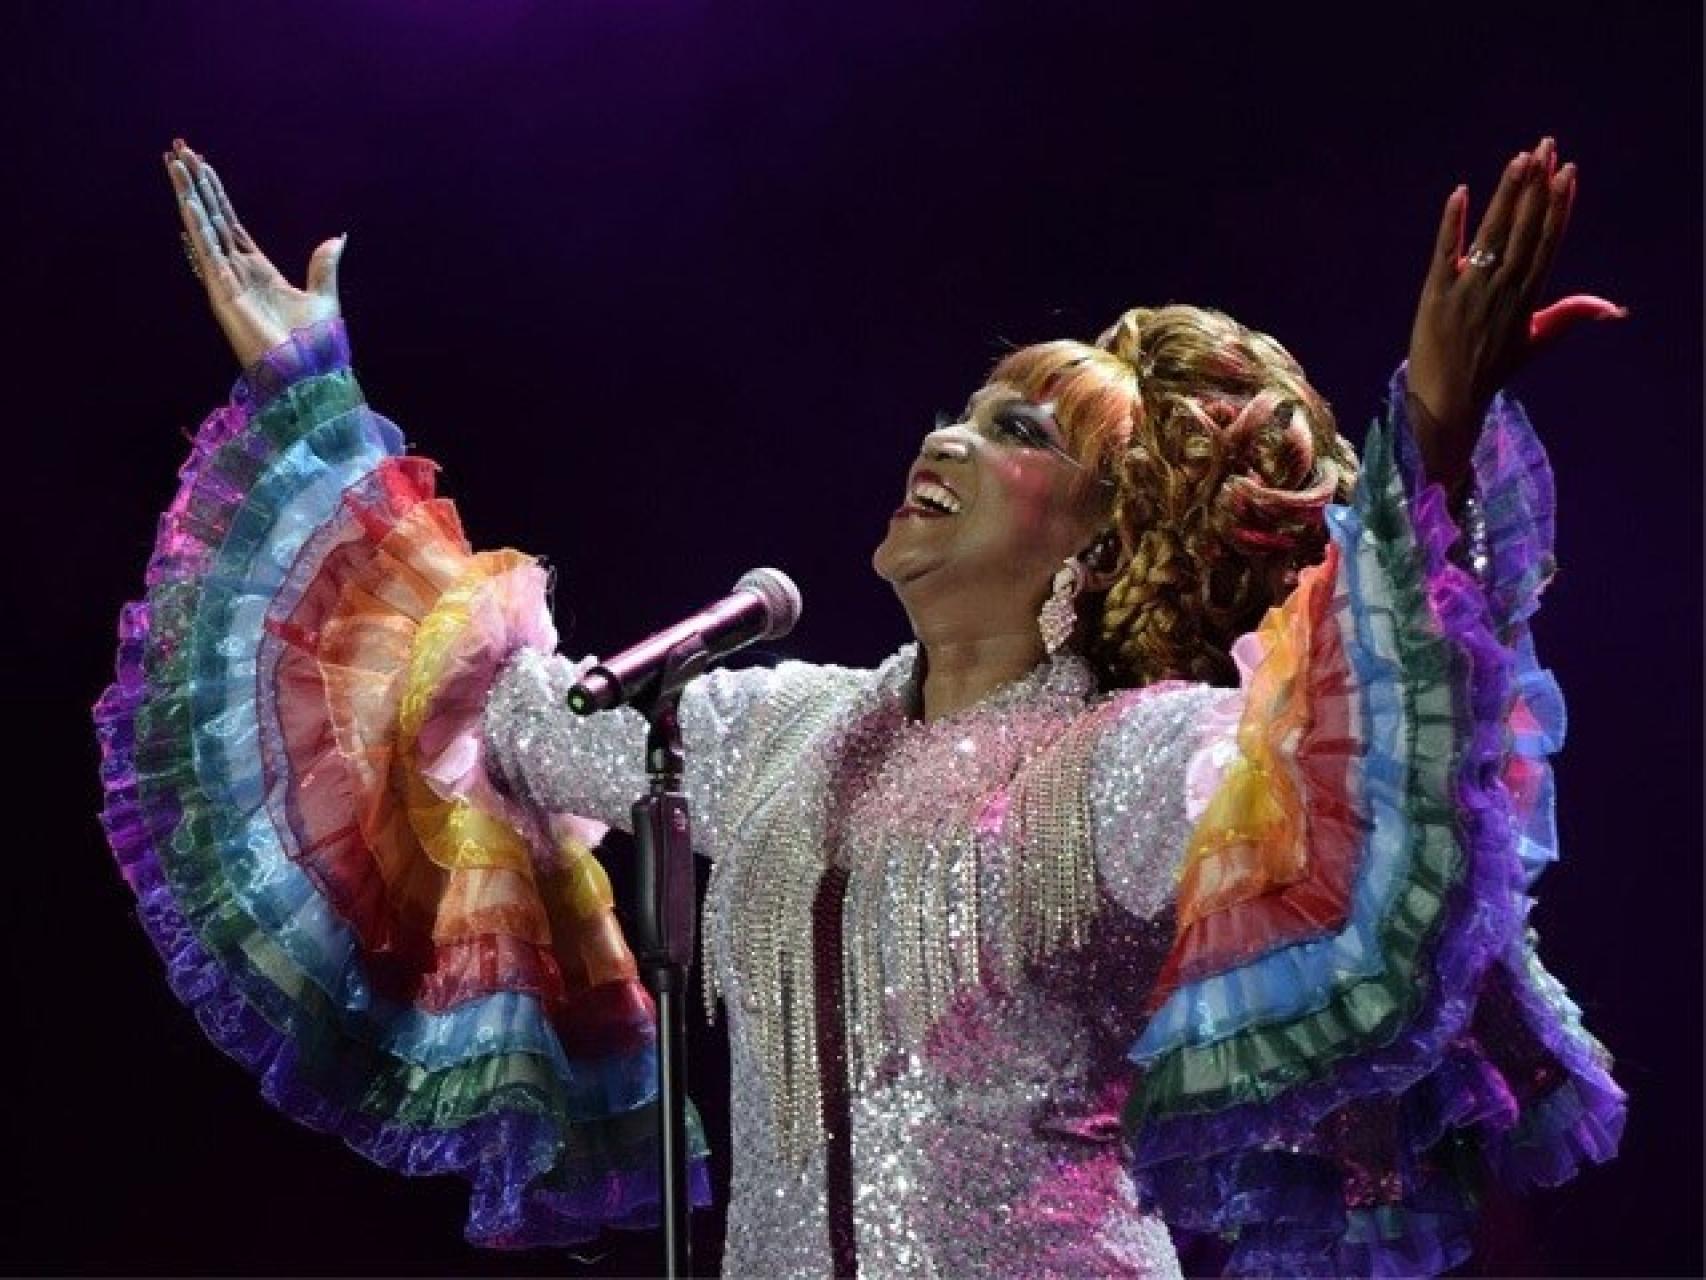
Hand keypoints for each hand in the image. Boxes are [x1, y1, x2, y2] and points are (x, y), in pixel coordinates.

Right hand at [166, 138, 345, 368]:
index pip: (231, 224)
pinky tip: (188, 202)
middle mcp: (237, 272)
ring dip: (189, 196)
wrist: (309, 376)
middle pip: (212, 218)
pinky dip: (199, 227)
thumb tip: (337, 237)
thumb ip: (324, 266)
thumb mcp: (324, 297)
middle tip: (178, 149)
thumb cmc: (314, 347)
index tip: (203, 164)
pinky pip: (208, 254)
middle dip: (196, 184)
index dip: (217, 194)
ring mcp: (227, 282)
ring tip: (173, 163)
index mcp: (258, 271)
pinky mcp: (224, 295)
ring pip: (204, 229)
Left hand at [1406, 135, 1626, 491]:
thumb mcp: (1535, 342)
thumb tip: (1617, 310)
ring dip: (1507, 193)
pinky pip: (1445, 251)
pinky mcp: (1435, 294)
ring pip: (1492, 232)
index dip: (1559, 204)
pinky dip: (1453, 222)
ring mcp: (1468, 290)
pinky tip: (1460, 192)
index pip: (1547, 240)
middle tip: (1546, 145)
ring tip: (1520, 159)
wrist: (1445, 398)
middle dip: (1537, 185)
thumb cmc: (1490, 369)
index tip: (1568, 171)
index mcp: (1527, 297)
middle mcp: (1502, 289)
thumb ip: (1571, 316)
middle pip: (1524, 227)